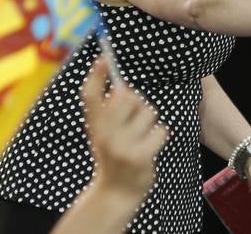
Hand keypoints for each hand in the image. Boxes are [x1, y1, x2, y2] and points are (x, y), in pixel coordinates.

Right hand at [81, 57, 168, 203]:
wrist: (115, 193)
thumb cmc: (113, 155)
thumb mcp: (104, 133)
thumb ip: (111, 111)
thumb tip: (124, 86)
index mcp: (95, 126)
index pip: (90, 97)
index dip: (96, 77)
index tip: (102, 58)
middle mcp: (104, 135)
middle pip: (128, 97)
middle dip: (136, 103)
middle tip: (132, 121)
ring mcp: (121, 146)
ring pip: (149, 112)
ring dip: (149, 123)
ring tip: (140, 138)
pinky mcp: (139, 156)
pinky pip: (160, 130)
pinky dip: (159, 137)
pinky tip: (149, 149)